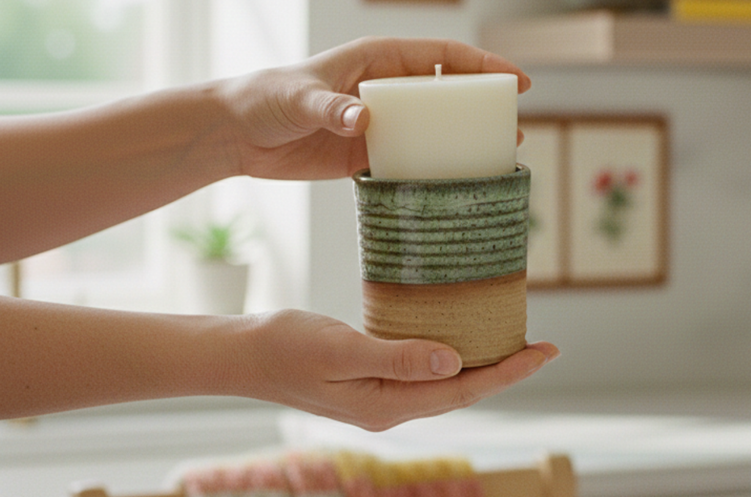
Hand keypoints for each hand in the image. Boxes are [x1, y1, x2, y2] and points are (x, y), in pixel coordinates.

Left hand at [220, 37, 530, 181]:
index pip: (441, 57)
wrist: (236, 135)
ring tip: (498, 158)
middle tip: (514, 125)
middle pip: (446, 94)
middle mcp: (384, 91)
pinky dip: (432, 172)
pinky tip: (454, 184)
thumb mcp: (299, 97)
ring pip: (433, 131)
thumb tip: (364, 120)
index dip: (481, 66)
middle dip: (482, 106)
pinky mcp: (366, 157)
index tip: (514, 81)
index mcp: (376, 61)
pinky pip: (409, 163)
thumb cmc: (265, 98)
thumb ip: (333, 106)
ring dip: (463, 143)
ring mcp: (379, 125)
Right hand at [244, 310, 557, 430]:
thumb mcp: (342, 350)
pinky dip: (449, 356)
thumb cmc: (285, 347)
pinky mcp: (371, 383)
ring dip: (480, 364)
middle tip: (542, 344)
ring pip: (445, 383)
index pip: (464, 390)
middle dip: (504, 370)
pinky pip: (423, 373)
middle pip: (462, 391)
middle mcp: (391, 408)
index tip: (545, 351)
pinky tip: (458, 338)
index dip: (509, 372)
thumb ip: (397, 358)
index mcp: (389, 406)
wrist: (241, 355)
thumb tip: (455, 361)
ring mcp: (380, 399)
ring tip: (512, 342)